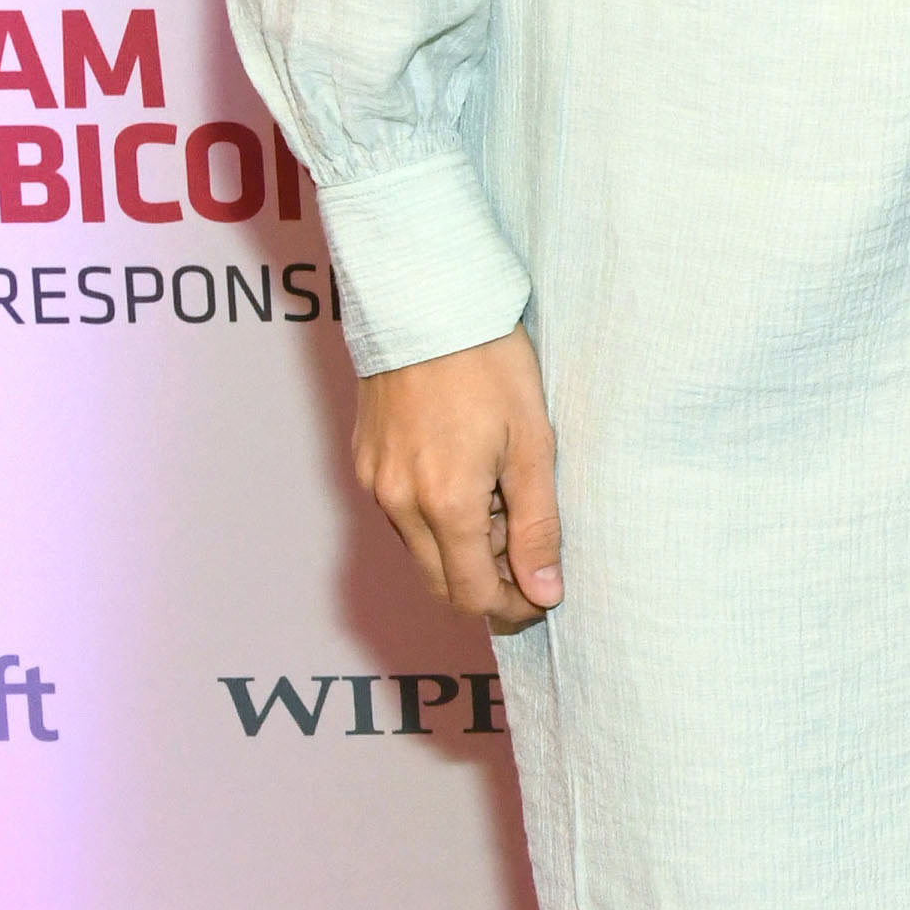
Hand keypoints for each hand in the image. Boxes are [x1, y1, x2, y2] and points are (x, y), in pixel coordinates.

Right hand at [353, 328, 563, 629]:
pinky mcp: (364, 461)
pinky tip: (471, 481)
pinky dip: (436, 519)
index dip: (512, 607)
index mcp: (445, 504)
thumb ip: (538, 526)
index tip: (543, 595)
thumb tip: (545, 592)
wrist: (426, 302)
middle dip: (488, 584)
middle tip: (531, 558)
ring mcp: (374, 482)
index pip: (472, 595)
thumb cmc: (489, 364)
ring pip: (420, 550)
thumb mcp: (533, 445)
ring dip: (463, 549)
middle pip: (440, 582)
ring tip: (505, 503)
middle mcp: (398, 503)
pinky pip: (401, 515)